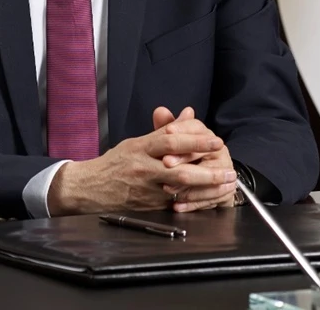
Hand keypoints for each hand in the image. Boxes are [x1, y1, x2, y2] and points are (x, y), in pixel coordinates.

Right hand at [46, 120, 235, 215]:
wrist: (90, 188)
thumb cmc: (116, 163)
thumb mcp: (138, 141)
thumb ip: (165, 130)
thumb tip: (189, 114)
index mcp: (141, 148)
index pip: (171, 141)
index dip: (195, 140)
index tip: (216, 141)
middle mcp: (144, 168)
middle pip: (180, 170)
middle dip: (208, 171)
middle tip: (229, 170)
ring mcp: (146, 190)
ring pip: (180, 190)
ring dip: (206, 189)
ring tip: (226, 186)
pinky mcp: (148, 206)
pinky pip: (174, 204)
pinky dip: (193, 201)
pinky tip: (209, 200)